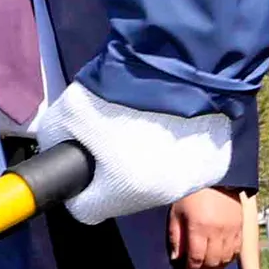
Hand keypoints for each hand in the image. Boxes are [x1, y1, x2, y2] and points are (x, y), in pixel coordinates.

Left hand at [35, 83, 233, 224]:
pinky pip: (186, 166)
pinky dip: (176, 152)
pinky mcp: (216, 163)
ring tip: (142, 128)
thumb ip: (52, 140)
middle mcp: (164, 193)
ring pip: (157, 183)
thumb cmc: (118, 88)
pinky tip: (169, 127)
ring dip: (145, 165)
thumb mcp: (66, 113)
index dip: (77, 186)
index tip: (80, 164)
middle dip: (113, 174)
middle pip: (124, 197)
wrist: (177, 59)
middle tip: (114, 138)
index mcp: (125, 190)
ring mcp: (195, 179)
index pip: (86, 209)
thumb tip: (55, 153)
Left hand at [168, 187, 247, 268]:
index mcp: (200, 228)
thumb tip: (176, 258)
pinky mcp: (241, 227)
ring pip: (226, 259)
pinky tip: (220, 263)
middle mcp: (218, 231)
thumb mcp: (176, 213)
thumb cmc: (192, 193)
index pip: (196, 259)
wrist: (216, 176)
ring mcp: (232, 230)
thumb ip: (176, 236)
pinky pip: (236, 250)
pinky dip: (228, 260)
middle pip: (212, 263)